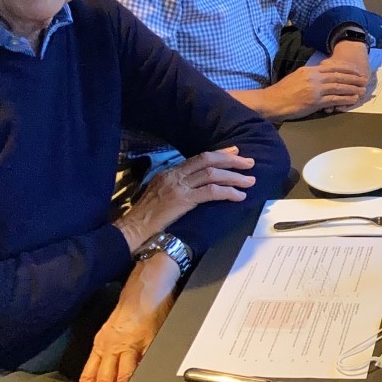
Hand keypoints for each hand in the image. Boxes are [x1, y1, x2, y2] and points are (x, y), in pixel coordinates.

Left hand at [77, 257, 177, 381]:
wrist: (151, 278)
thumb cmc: (136, 300)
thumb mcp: (117, 325)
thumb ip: (115, 347)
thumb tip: (116, 372)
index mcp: (103, 342)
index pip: (88, 375)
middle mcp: (112, 344)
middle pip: (103, 380)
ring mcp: (131, 342)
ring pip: (120, 377)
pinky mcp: (149, 339)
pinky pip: (143, 365)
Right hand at [114, 147, 256, 250]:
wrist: (132, 229)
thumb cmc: (145, 217)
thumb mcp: (159, 193)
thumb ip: (175, 186)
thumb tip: (195, 186)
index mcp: (169, 172)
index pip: (199, 158)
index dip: (219, 154)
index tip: (235, 152)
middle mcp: (174, 175)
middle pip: (208, 160)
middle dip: (231, 160)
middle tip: (249, 162)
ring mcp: (178, 186)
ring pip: (212, 174)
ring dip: (234, 177)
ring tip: (249, 181)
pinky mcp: (182, 200)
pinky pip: (211, 192)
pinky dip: (228, 192)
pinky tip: (238, 196)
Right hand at [271, 43, 370, 118]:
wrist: (272, 101)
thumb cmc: (283, 91)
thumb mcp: (297, 77)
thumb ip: (311, 76)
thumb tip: (322, 76)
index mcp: (310, 71)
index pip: (332, 68)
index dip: (347, 69)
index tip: (356, 71)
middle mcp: (314, 78)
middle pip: (339, 76)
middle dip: (353, 78)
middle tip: (364, 80)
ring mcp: (315, 90)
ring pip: (339, 87)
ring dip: (352, 89)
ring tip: (362, 90)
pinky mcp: (315, 102)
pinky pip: (334, 100)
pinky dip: (345, 99)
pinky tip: (353, 100)